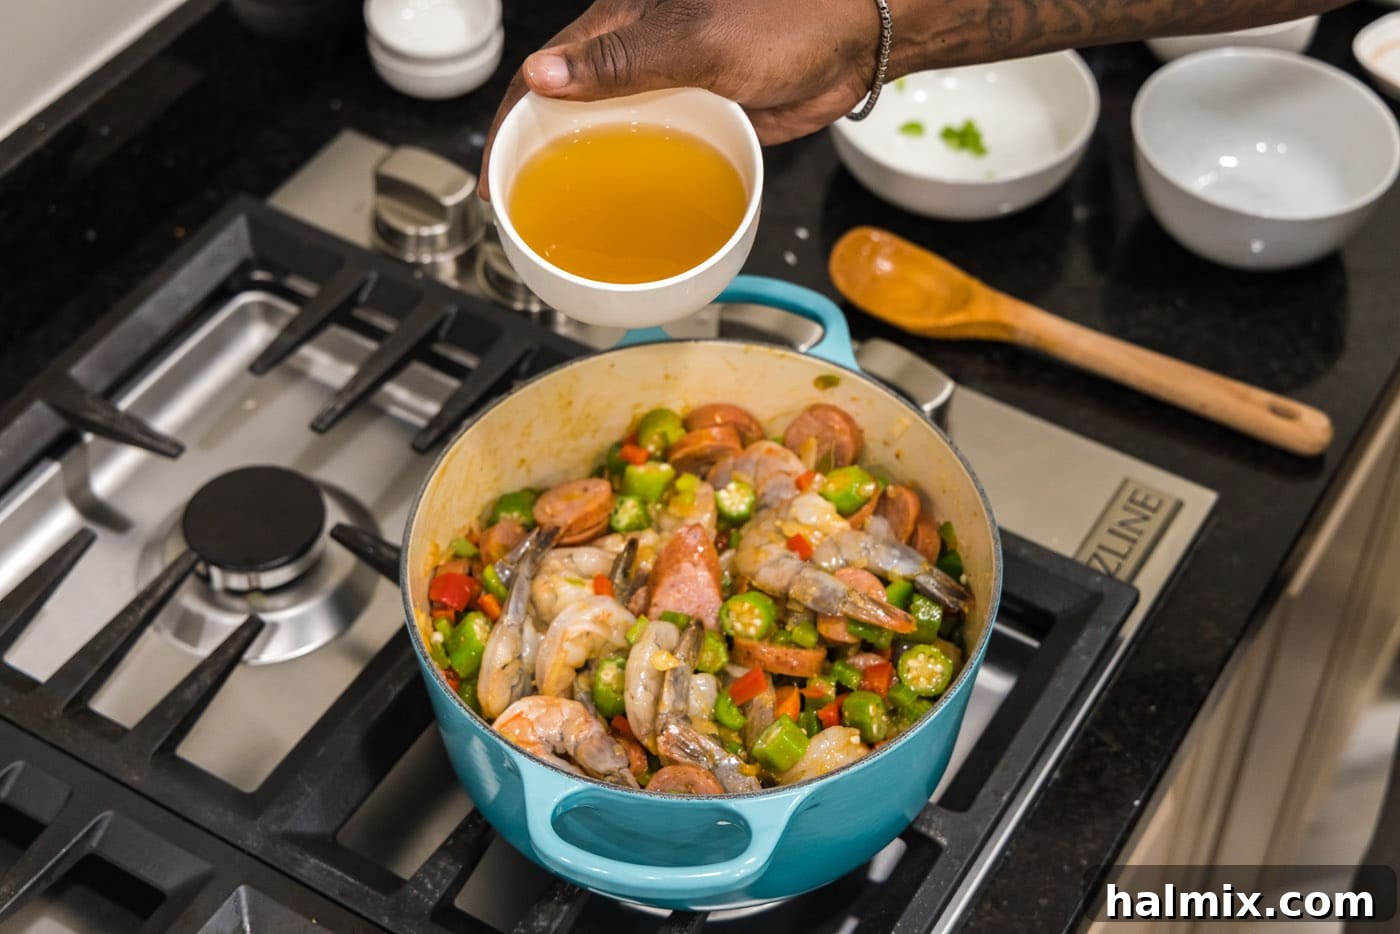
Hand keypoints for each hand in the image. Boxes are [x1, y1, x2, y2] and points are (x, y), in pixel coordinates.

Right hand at [478, 0, 880, 197]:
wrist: (857, 39)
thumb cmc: (787, 16)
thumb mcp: (696, 41)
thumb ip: (621, 63)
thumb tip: (542, 77)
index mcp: (619, 24)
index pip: (542, 77)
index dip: (508, 126)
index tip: (492, 179)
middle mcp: (635, 57)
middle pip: (569, 114)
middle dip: (542, 160)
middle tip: (523, 217)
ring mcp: (668, 91)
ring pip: (611, 140)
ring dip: (589, 178)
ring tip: (567, 229)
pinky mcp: (702, 119)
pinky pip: (657, 155)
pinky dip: (640, 185)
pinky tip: (632, 218)